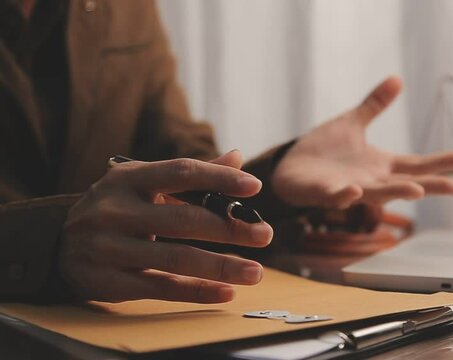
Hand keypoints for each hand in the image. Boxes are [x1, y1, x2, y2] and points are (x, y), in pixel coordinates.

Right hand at [59, 151, 272, 302]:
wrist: (57, 242)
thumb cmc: (116, 207)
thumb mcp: (143, 183)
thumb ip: (190, 174)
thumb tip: (236, 157)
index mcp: (129, 179)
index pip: (181, 173)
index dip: (220, 179)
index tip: (255, 187)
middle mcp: (116, 210)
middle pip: (184, 219)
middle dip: (230, 228)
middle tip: (265, 234)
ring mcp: (110, 248)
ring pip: (176, 258)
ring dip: (222, 266)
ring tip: (256, 272)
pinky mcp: (109, 282)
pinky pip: (161, 288)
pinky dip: (197, 291)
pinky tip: (226, 292)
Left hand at [272, 76, 452, 208]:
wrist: (290, 167)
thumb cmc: (323, 150)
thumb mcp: (352, 123)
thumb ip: (374, 105)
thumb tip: (397, 79)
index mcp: (380, 165)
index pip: (417, 164)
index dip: (441, 163)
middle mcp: (371, 180)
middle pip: (406, 184)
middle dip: (430, 186)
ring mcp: (350, 188)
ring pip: (377, 194)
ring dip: (396, 193)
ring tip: (417, 190)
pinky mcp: (325, 193)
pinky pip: (337, 197)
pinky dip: (346, 196)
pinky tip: (355, 191)